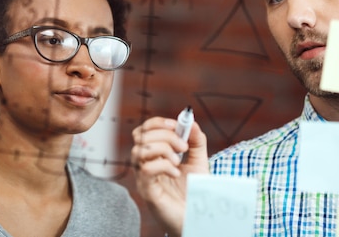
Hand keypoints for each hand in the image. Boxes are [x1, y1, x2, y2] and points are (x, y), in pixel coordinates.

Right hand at [131, 117, 208, 236]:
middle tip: (183, 146)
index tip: (177, 125)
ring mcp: (143, 178)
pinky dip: (164, 165)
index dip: (158, 123)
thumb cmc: (194, 191)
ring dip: (163, 149)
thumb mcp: (199, 161)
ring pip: (140, 150)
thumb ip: (196, 141)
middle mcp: (144, 164)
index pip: (144, 130)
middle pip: (141, 136)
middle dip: (164, 135)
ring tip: (178, 160)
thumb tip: (191, 122)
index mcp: (154, 155)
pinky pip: (146, 169)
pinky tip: (176, 173)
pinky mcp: (147, 191)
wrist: (196, 216)